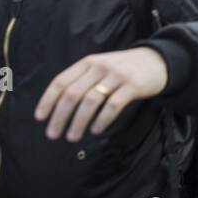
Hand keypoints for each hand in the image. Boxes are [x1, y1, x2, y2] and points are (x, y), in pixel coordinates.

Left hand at [35, 47, 167, 141]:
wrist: (158, 60)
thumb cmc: (125, 68)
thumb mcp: (102, 67)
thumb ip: (84, 80)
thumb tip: (61, 107)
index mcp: (88, 63)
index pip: (61, 81)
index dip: (48, 100)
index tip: (40, 118)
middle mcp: (100, 67)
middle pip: (73, 94)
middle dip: (60, 116)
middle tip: (53, 135)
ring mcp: (117, 76)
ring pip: (90, 101)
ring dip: (78, 122)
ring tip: (73, 137)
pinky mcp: (133, 86)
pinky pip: (113, 105)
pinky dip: (102, 120)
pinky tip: (95, 130)